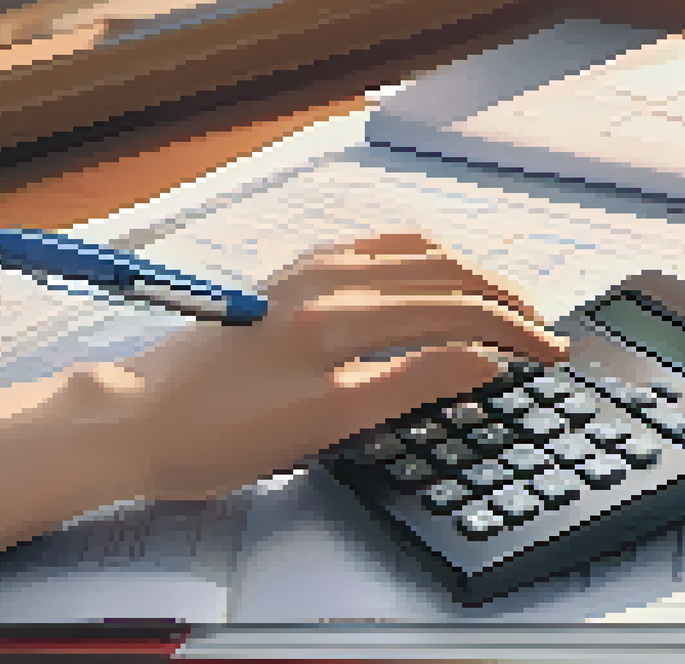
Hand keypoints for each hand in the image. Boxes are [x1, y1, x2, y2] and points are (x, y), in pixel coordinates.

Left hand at [88, 234, 569, 501]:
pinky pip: (375, 249)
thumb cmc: (220, 435)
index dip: (513, 331)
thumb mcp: (326, 423)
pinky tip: (428, 281)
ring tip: (500, 304)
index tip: (552, 353)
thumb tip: (482, 360)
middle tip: (544, 331)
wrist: (132, 418)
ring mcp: (307, 269)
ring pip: (412, 252)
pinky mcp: (289, 277)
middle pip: (444, 271)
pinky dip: (422, 262)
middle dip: (503, 298)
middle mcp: (329, 276)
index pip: (455, 310)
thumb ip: (410, 381)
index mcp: (342, 314)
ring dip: (467, 275)